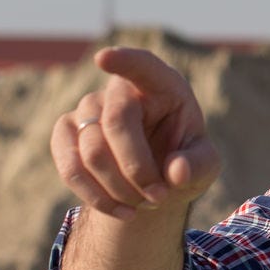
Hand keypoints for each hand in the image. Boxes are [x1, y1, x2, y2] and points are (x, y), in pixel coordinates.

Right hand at [51, 46, 220, 218]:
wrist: (151, 183)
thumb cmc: (182, 163)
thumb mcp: (204, 166)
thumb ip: (197, 165)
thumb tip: (176, 171)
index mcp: (162, 85)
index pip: (142, 65)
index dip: (124, 61)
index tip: (104, 58)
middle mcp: (120, 90)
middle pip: (117, 122)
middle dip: (137, 169)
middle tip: (159, 197)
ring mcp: (88, 109)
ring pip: (92, 151)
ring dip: (119, 188)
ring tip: (143, 203)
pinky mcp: (65, 133)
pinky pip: (71, 167)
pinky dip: (95, 196)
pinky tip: (121, 211)